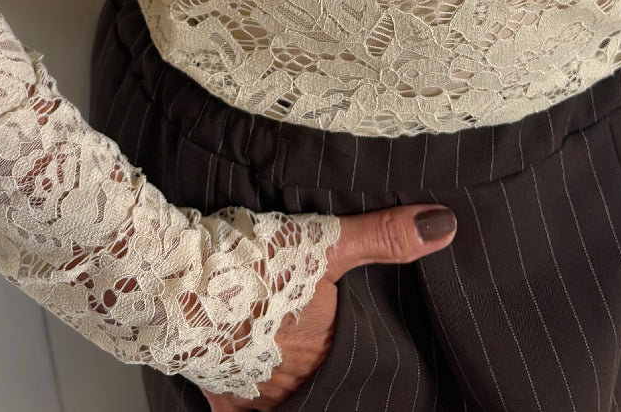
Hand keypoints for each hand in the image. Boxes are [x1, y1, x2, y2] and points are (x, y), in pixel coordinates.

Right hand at [200, 202, 457, 410]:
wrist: (176, 286)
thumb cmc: (251, 263)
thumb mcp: (326, 240)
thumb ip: (385, 237)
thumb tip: (444, 227)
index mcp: (326, 345)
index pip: (354, 348)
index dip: (355, 335)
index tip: (352, 326)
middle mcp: (296, 377)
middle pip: (320, 371)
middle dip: (321, 356)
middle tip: (318, 338)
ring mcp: (256, 391)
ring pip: (284, 390)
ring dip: (288, 373)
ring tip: (287, 350)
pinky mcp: (219, 393)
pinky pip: (242, 411)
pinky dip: (249, 401)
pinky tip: (253, 388)